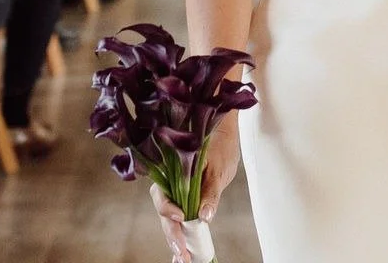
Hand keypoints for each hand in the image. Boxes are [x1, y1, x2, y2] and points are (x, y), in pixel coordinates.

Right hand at [152, 120, 241, 262]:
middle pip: (165, 213)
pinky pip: (179, 219)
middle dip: (173, 235)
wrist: (224, 136)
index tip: (181, 218)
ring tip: (182, 259)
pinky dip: (181, 235)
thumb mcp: (219, 170)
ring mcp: (176, 193)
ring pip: (170, 219)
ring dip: (175, 239)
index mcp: (173, 172)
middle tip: (183, 254)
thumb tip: (204, 217)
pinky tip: (183, 252)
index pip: (163, 195)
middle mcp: (170, 184)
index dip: (169, 209)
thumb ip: (211, 192)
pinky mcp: (184, 200)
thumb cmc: (221, 148)